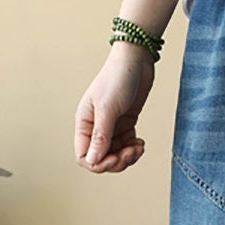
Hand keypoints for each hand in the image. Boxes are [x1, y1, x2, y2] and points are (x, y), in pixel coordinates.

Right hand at [74, 42, 155, 172]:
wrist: (137, 60)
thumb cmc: (118, 78)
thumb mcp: (108, 109)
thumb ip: (100, 137)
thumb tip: (92, 161)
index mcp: (84, 123)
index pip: (84, 156)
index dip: (100, 164)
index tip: (117, 157)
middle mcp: (95, 127)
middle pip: (101, 159)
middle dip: (118, 161)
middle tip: (132, 152)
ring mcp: (111, 126)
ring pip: (116, 155)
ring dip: (128, 156)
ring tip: (139, 147)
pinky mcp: (125, 124)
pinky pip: (126, 146)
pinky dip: (134, 148)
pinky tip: (141, 142)